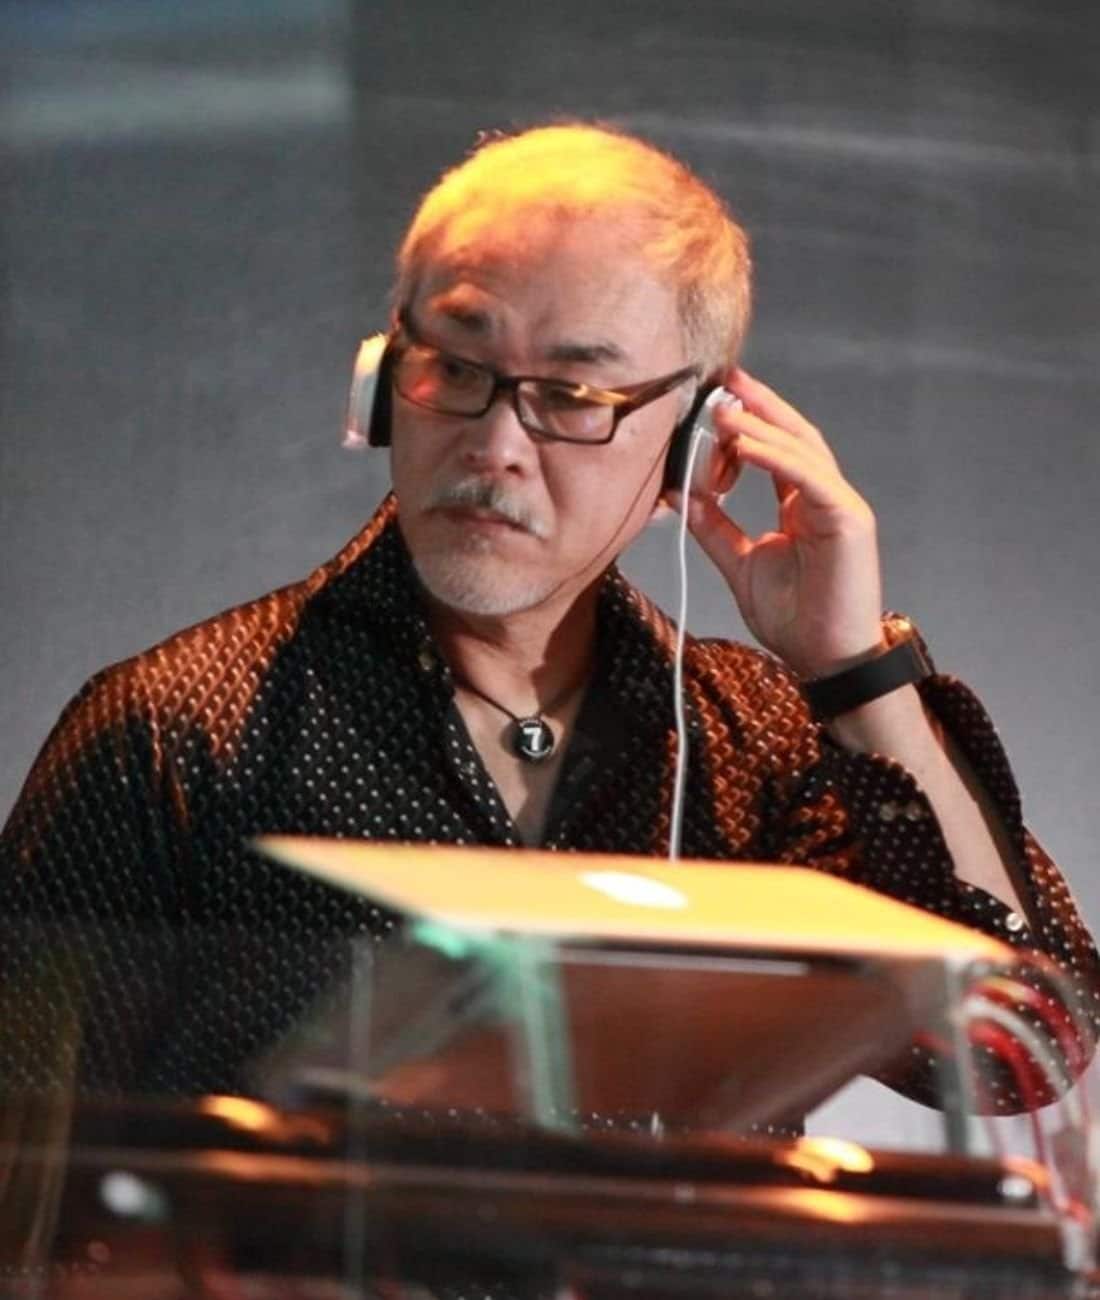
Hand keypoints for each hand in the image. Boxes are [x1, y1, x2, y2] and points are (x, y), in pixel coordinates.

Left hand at [683, 369, 883, 678]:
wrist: (825, 660)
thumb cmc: (794, 617)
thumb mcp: (740, 563)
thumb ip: (713, 526)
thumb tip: (675, 492)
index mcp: (803, 505)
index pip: (777, 449)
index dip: (749, 422)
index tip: (713, 398)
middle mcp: (825, 497)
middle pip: (792, 436)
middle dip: (758, 405)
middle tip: (721, 380)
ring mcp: (842, 505)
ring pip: (800, 451)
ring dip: (760, 427)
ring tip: (721, 410)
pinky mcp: (851, 520)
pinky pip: (811, 479)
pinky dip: (777, 459)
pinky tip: (743, 446)